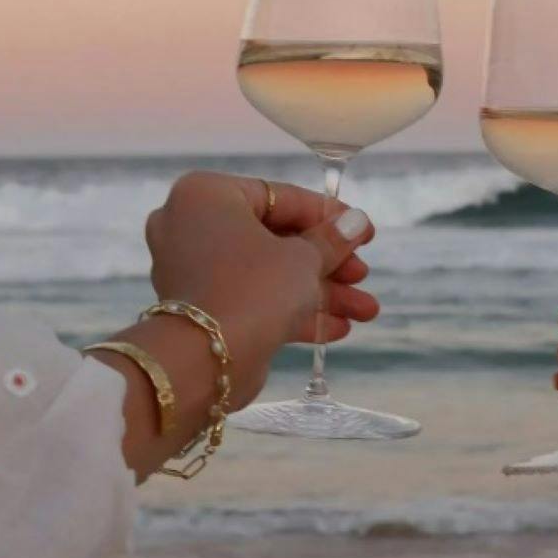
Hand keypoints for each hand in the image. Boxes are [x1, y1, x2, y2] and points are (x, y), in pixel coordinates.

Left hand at [144, 171, 377, 362]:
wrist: (203, 361)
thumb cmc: (253, 289)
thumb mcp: (303, 259)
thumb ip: (332, 239)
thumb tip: (356, 223)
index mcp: (207, 195)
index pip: (280, 197)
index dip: (329, 216)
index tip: (363, 231)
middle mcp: (192, 226)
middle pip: (275, 238)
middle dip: (327, 263)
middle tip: (362, 276)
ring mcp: (192, 270)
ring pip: (267, 273)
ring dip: (319, 292)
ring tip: (365, 311)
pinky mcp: (199, 309)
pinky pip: (251, 298)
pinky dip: (290, 309)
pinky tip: (336, 328)